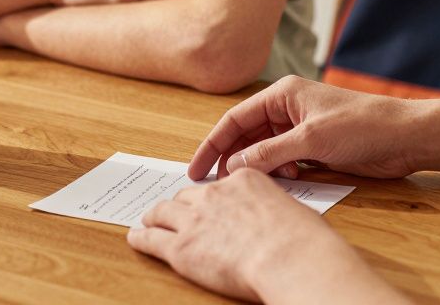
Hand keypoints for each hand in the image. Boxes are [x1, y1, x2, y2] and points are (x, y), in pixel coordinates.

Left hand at [128, 168, 362, 301]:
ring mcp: (195, 219)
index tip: (208, 203)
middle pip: (187, 195)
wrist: (290, 258)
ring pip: (163, 212)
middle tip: (175, 214)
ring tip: (148, 222)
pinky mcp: (181, 247)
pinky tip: (136, 238)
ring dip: (155, 217)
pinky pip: (151, 239)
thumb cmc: (303, 240)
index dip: (210, 197)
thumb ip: (273, 209)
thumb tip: (276, 222)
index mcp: (244, 180)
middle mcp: (215, 194)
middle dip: (180, 205)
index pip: (218, 185)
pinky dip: (140, 238)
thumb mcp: (292, 209)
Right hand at [189, 76, 423, 180]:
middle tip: (216, 187)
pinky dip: (280, 172)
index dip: (212, 145)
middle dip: (232, 159)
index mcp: (282, 95)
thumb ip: (269, 153)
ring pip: (265, 150)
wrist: (406, 136)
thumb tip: (233, 167)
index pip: (235, 119)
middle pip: (247, 135)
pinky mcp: (316, 147)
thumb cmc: (362, 126)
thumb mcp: (310, 140)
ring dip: (259, 167)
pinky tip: (287, 181)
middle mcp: (288, 109)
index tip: (196, 170)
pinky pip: (285, 160)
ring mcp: (302, 128)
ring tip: (256, 185)